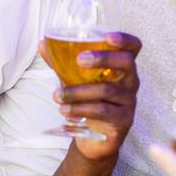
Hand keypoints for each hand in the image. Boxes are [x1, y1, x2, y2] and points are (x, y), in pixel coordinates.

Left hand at [39, 32, 140, 162]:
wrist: (94, 138)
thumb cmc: (88, 100)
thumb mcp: (75, 79)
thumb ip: (61, 62)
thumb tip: (41, 45)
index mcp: (121, 66)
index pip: (133, 47)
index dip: (125, 40)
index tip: (108, 37)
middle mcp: (130, 80)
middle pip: (126, 62)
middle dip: (102, 58)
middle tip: (79, 60)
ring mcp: (129, 100)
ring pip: (106, 89)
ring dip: (78, 91)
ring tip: (57, 95)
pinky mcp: (124, 119)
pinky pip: (102, 110)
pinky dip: (80, 109)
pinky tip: (65, 110)